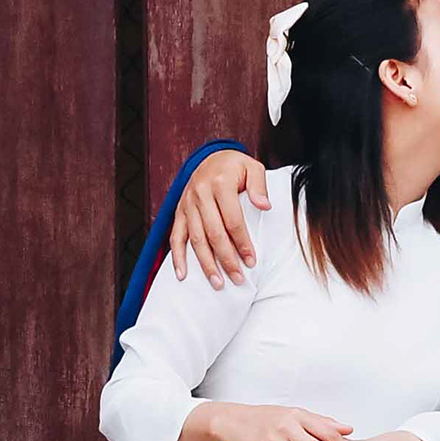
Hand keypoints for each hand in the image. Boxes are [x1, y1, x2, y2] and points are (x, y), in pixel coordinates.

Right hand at [167, 150, 271, 284]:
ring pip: (195, 239)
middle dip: (226, 259)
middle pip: (214, 233)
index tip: (251, 261)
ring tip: (217, 283)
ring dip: (205, 263)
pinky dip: (177, 257)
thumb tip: (264, 206)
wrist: (210, 157)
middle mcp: (200, 195)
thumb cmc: (234, 167)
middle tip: (238, 279)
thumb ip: (259, 185)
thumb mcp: (252, 167)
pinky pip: (175, 237)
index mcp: (219, 184)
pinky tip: (182, 275)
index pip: (232, 220)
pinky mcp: (179, 212)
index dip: (242, 243)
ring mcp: (187, 204)